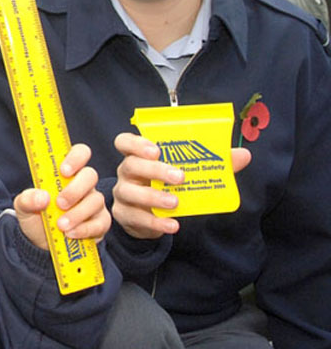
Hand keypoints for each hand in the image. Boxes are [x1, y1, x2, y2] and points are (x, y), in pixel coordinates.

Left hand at [15, 144, 109, 250]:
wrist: (40, 243)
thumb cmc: (35, 216)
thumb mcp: (23, 206)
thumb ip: (27, 199)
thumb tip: (42, 197)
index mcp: (66, 172)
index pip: (79, 153)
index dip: (76, 157)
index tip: (63, 171)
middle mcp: (83, 184)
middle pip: (90, 175)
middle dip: (75, 189)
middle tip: (60, 203)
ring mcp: (93, 202)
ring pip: (96, 200)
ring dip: (77, 213)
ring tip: (61, 225)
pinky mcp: (100, 222)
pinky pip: (100, 223)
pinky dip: (84, 229)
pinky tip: (70, 234)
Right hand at [111, 133, 252, 238]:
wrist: (149, 217)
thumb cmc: (166, 186)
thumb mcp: (185, 172)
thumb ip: (212, 163)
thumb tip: (243, 155)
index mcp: (138, 157)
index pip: (125, 142)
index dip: (136, 143)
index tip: (155, 149)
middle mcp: (127, 173)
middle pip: (130, 165)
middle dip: (154, 170)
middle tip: (180, 176)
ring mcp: (123, 194)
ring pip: (129, 192)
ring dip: (153, 197)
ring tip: (175, 202)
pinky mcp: (125, 215)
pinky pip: (137, 218)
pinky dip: (156, 223)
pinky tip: (173, 225)